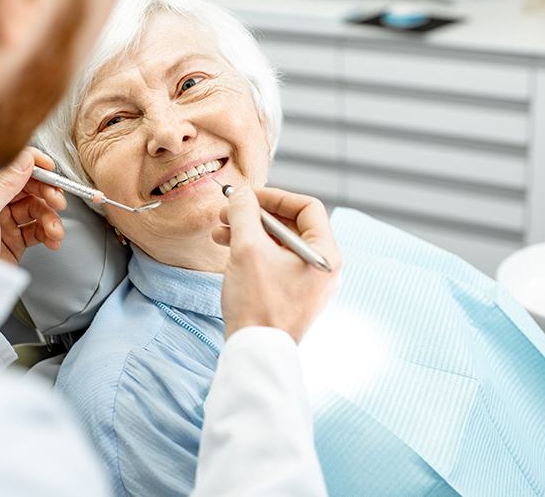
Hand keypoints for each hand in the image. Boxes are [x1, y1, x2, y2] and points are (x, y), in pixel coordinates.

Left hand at [0, 147, 67, 264]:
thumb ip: (3, 185)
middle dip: (46, 194)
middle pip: (26, 185)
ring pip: (36, 207)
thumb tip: (24, 159)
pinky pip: (37, 228)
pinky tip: (52, 239)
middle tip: (58, 202)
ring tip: (55, 231)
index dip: (31, 164)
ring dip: (50, 218)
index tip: (50, 169)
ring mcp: (2, 218)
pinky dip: (48, 233)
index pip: (7, 166)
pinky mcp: (13, 237)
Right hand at [212, 186, 341, 342]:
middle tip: (227, 212)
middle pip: (291, 225)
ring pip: (279, 244)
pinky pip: (275, 263)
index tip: (248, 196)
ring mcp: (309, 284)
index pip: (307, 207)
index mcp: (325, 254)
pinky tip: (227, 249)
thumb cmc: (258, 303)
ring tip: (219, 231)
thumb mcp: (248, 248)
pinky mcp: (292, 296)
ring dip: (249, 233)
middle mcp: (323, 268)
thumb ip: (244, 213)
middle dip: (255, 215)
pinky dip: (254, 252)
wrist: (255, 352)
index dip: (275, 196)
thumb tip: (240, 194)